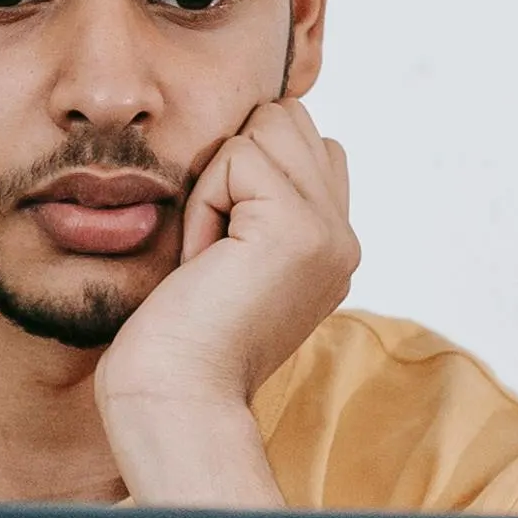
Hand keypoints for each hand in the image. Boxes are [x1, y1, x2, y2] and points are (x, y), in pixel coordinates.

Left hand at [89, 98, 357, 505]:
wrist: (175, 396)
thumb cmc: (176, 335)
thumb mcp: (227, 256)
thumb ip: (256, 201)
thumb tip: (251, 128)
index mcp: (332, 245)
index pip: (305, 142)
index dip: (246, 170)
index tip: (221, 248)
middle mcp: (343, 237)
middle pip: (288, 120)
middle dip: (233, 165)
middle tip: (213, 249)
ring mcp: (330, 232)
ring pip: (265, 128)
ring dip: (218, 181)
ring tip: (210, 254)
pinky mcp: (299, 228)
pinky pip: (237, 157)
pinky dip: (204, 201)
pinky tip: (203, 261)